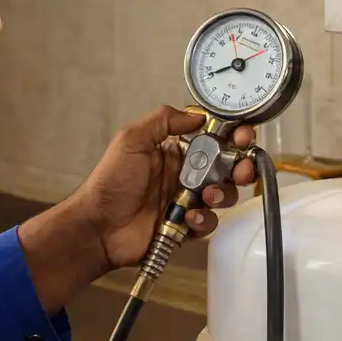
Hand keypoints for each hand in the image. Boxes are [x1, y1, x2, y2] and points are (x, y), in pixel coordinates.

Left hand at [75, 106, 256, 272]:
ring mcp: (187, 200)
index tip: (242, 136)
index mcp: (175, 150)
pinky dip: (204, 219)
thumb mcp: (132, 139)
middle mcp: (185, 173)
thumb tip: (197, 115)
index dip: (232, 137)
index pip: (213, 138)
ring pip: (223, 194)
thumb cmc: (111, 181)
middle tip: (241, 169)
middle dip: (241, 167)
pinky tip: (189, 218)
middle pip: (227, 167)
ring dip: (223, 193)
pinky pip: (208, 222)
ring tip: (207, 196)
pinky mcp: (185, 226)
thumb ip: (164, 120)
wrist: (99, 226)